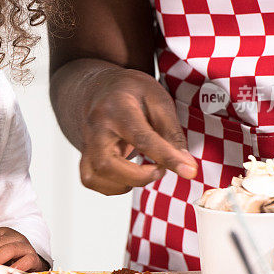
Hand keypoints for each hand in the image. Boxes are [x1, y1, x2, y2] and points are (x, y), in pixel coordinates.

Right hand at [78, 66, 196, 194]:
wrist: (98, 86)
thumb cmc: (130, 91)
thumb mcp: (158, 99)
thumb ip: (171, 131)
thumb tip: (186, 164)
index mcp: (117, 108)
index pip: (141, 137)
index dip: (167, 157)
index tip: (189, 171)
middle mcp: (96, 127)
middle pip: (106, 164)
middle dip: (138, 177)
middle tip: (160, 169)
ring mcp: (86, 143)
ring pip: (94, 177)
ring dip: (126, 183)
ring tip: (146, 171)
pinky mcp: (84, 156)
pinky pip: (92, 181)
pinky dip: (114, 186)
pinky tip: (129, 175)